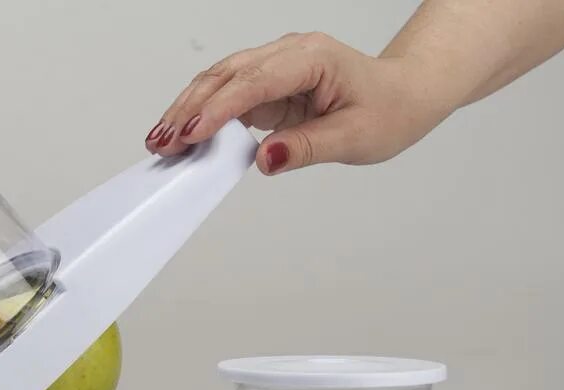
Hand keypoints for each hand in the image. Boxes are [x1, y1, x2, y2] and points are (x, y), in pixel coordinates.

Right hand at [144, 32, 453, 174]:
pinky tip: (182, 134)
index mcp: (312, 58)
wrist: (403, 94)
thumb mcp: (356, 138)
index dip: (219, 108)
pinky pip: (226, 95)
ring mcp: (274, 67)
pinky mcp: (267, 84)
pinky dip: (201, 114)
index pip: (255, 81)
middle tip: (162, 142)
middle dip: (189, 109)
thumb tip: (265, 160)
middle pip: (226, 75)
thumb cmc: (388, 110)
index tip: (192, 134)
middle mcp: (288, 54)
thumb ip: (308, 148)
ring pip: (219, 81)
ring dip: (187, 110)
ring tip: (160, 140)